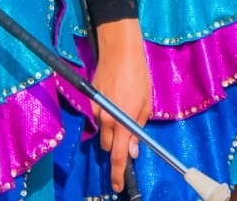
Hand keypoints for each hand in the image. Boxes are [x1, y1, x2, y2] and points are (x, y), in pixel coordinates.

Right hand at [91, 18, 151, 192]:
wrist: (119, 51)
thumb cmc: (138, 76)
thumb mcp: (145, 103)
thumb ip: (138, 128)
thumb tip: (133, 150)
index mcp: (121, 122)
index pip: (116, 156)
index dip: (117, 173)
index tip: (119, 185)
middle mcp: (105, 120)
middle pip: (107, 145)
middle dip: (116, 146)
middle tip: (128, 138)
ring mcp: (96, 110)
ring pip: (103, 131)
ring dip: (112, 129)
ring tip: (125, 109)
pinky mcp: (91, 101)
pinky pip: (100, 116)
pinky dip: (108, 116)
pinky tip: (116, 99)